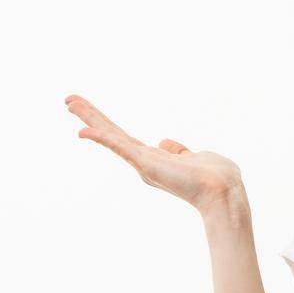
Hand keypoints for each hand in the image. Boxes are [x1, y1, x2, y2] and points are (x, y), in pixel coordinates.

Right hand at [66, 94, 244, 215]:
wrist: (225, 192)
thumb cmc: (217, 178)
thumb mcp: (197, 158)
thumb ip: (180, 151)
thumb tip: (165, 143)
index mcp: (155, 160)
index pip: (125, 139)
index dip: (107, 126)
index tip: (93, 114)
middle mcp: (145, 163)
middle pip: (112, 134)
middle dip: (91, 116)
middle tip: (69, 100)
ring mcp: (144, 164)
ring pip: (112, 136)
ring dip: (90, 119)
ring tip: (70, 102)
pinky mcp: (147, 164)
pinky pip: (120, 147)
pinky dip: (102, 139)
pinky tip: (83, 131)